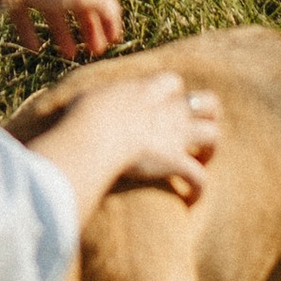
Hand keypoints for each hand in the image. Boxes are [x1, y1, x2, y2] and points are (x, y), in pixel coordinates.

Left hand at [0, 0, 125, 63]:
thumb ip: (102, 5)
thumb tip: (114, 16)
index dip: (111, 16)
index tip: (115, 38)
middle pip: (81, 4)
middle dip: (90, 28)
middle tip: (96, 51)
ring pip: (56, 12)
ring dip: (64, 34)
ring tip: (69, 55)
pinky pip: (28, 16)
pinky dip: (32, 33)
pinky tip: (35, 48)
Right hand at [29, 72, 220, 225]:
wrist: (93, 136)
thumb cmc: (81, 118)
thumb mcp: (83, 99)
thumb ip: (86, 102)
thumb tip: (67, 105)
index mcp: (146, 92)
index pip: (172, 82)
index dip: (172, 92)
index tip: (163, 103)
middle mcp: (167, 111)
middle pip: (207, 101)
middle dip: (208, 114)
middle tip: (197, 128)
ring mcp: (175, 136)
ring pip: (213, 136)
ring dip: (210, 150)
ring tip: (202, 161)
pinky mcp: (174, 162)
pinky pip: (199, 177)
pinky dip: (199, 188)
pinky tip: (192, 198)